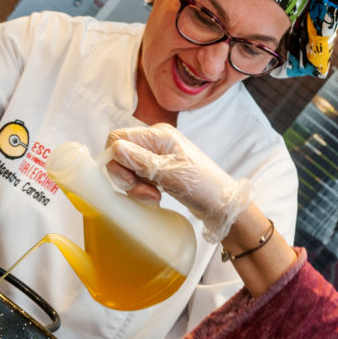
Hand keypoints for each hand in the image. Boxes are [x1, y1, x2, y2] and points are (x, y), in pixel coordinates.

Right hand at [106, 123, 252, 242]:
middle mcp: (155, 141)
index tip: (128, 180)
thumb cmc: (202, 186)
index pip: (118, 137)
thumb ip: (140, 161)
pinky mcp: (159, 169)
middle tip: (145, 192)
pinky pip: (139, 177)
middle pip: (121, 154)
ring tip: (154, 196)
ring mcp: (157, 155)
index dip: (115, 159)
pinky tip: (156, 196)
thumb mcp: (169, 174)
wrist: (222, 203)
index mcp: (158, 134)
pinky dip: (142, 189)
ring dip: (136, 186)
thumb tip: (115, 148)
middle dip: (127, 177)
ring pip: (128, 168)